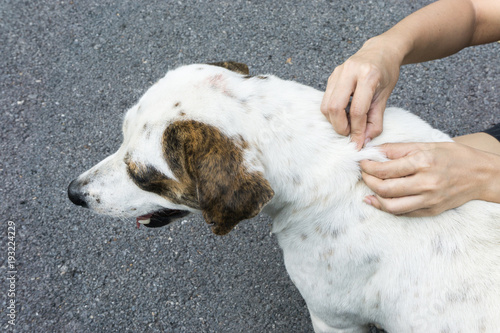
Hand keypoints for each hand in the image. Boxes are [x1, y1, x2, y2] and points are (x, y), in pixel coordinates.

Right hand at [321, 37, 401, 148]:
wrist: (380, 50)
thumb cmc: (386, 73)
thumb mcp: (385, 96)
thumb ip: (376, 120)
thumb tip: (363, 141)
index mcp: (368, 75)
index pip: (357, 110)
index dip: (357, 130)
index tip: (357, 144)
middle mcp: (350, 71)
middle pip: (335, 108)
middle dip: (340, 127)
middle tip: (350, 134)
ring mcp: (337, 73)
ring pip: (326, 105)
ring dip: (334, 121)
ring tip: (348, 124)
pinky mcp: (331, 76)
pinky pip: (326, 100)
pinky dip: (333, 112)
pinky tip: (344, 114)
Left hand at [360, 142, 493, 215]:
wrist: (482, 175)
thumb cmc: (454, 156)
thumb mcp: (426, 145)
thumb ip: (398, 149)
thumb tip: (373, 149)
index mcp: (423, 163)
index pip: (385, 169)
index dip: (368, 166)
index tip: (362, 162)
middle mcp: (426, 183)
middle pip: (385, 188)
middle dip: (368, 180)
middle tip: (364, 173)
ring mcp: (429, 200)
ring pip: (391, 206)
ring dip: (375, 197)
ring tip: (369, 188)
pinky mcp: (432, 210)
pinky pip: (403, 213)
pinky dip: (387, 207)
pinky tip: (377, 200)